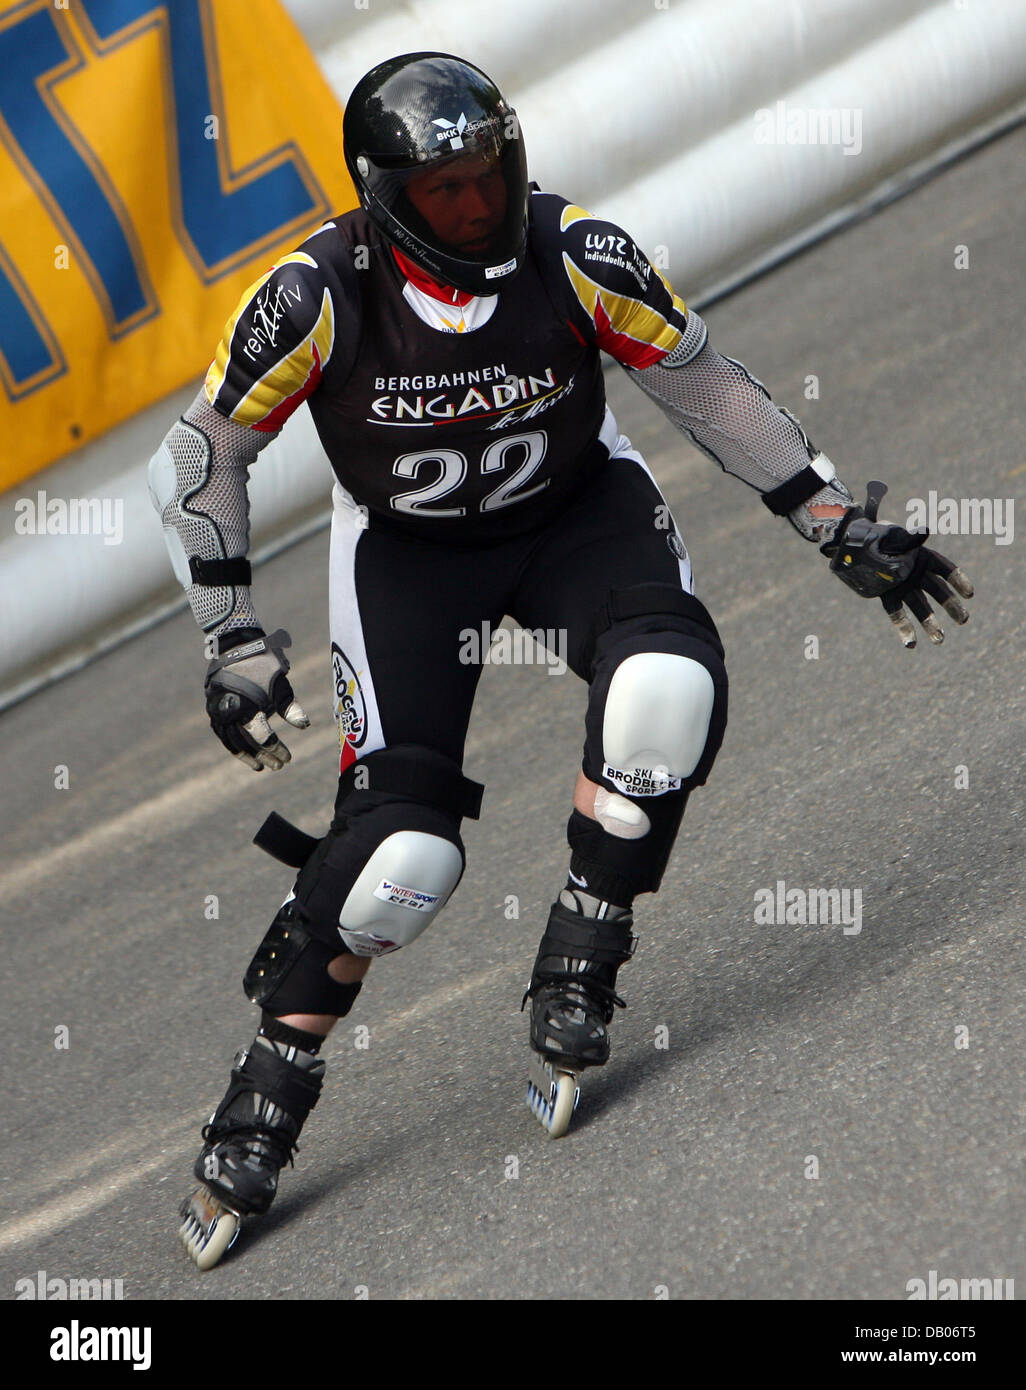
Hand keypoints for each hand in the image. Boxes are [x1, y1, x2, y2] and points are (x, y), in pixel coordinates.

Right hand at [204, 627, 308, 769]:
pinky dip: (233, 744)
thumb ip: (291, 708)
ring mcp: (217, 710)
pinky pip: (222, 732)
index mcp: (247, 706)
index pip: (263, 737)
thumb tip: (304, 726)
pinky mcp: (212, 708)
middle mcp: (229, 711)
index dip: (276, 749)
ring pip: (231, 741)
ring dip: (246, 755)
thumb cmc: (264, 663)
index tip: (288, 758)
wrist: (236, 644)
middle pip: (247, 743)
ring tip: (260, 766)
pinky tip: (244, 752)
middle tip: (278, 766)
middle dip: (264, 756)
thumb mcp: (281, 684)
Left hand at [820, 482, 973, 646]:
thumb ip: (909, 537)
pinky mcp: (889, 597)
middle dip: (951, 606)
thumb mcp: (894, 535)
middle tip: (964, 620)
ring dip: (930, 623)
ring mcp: (904, 587)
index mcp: (923, 557)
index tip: (970, 594)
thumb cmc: (879, 536)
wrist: (857, 543)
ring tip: (939, 640)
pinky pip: (897, 614)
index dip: (958, 580)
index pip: (945, 569)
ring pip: (920, 607)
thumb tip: (925, 530)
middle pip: (937, 591)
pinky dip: (904, 628)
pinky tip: (910, 644)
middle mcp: (917, 574)